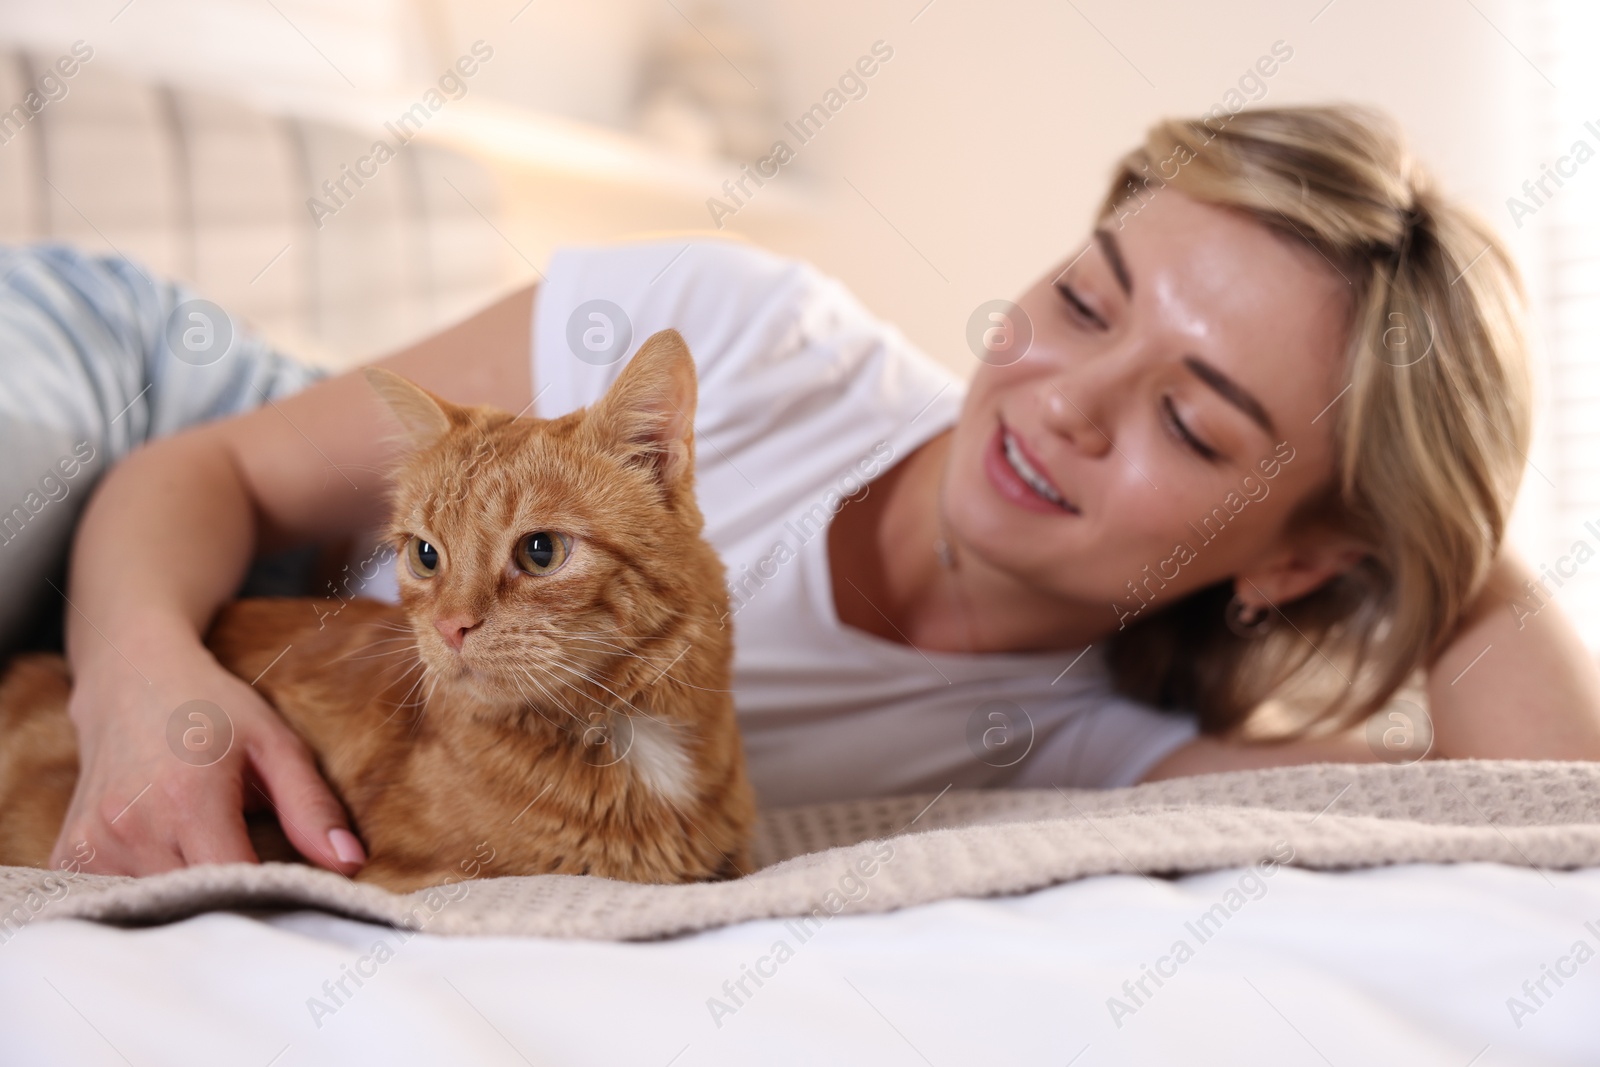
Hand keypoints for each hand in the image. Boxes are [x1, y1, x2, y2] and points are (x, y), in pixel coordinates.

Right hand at [48, 635, 365, 877]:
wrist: (129, 678)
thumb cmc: (211, 707)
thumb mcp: (274, 743)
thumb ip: (311, 805)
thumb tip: (349, 864)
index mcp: (187, 798)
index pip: (233, 883)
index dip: (270, 898)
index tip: (295, 896)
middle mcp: (131, 826)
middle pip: (192, 905)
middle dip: (232, 906)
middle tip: (260, 889)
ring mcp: (92, 843)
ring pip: (154, 907)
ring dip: (188, 902)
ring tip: (213, 869)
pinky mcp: (69, 855)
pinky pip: (115, 899)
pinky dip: (147, 894)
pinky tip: (170, 866)